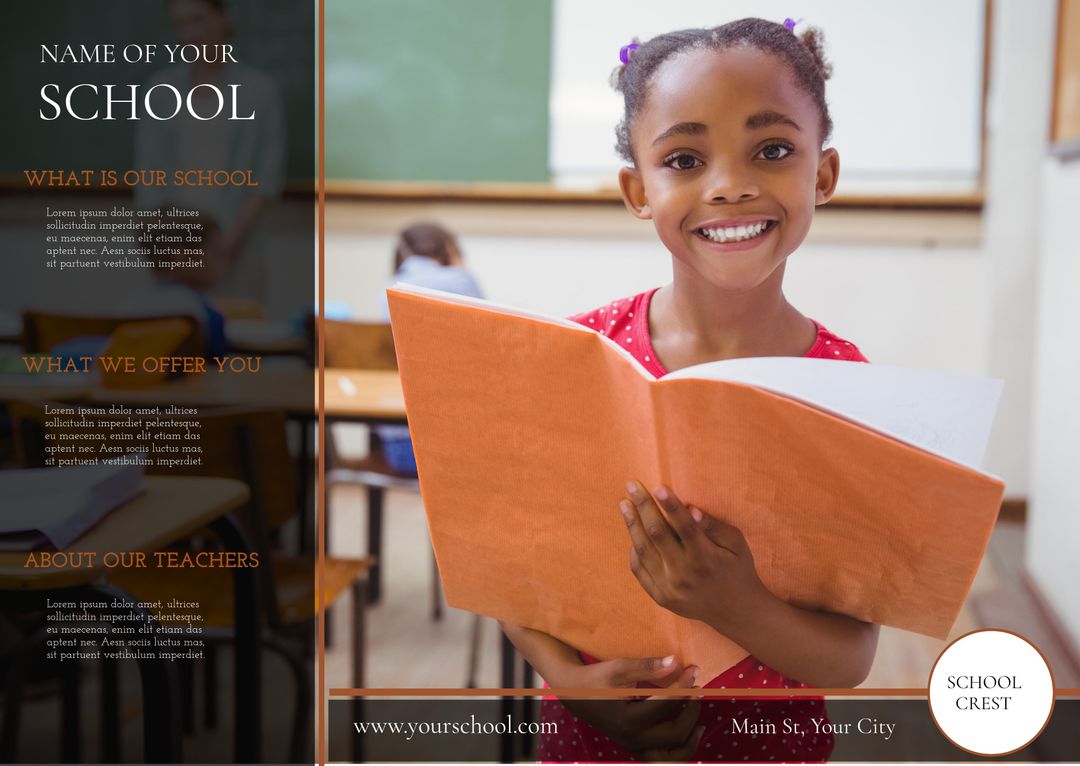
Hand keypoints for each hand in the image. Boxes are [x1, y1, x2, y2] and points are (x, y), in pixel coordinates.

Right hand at [552, 655, 703, 759]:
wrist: (575, 693)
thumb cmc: (596, 678)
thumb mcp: (619, 668)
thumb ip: (648, 667)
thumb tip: (675, 661)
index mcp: (628, 719)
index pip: (667, 703)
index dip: (684, 685)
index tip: (693, 670)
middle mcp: (632, 738)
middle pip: (675, 733)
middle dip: (692, 710)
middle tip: (698, 690)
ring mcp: (633, 746)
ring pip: (672, 757)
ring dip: (690, 741)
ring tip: (700, 724)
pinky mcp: (634, 747)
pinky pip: (662, 758)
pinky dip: (678, 750)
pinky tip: (687, 734)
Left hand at [620, 481, 767, 631]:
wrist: (735, 611)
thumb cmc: (737, 569)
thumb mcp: (736, 545)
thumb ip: (714, 526)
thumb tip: (692, 510)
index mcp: (706, 559)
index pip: (685, 527)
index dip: (671, 506)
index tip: (658, 487)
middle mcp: (685, 575)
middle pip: (658, 534)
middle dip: (643, 506)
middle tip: (632, 485)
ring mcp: (670, 588)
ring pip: (643, 550)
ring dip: (632, 524)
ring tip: (625, 504)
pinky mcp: (660, 597)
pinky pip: (639, 569)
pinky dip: (634, 549)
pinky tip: (633, 531)